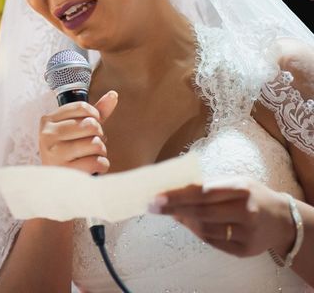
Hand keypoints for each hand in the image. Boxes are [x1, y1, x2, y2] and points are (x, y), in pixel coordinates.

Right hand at [38, 91, 117, 174]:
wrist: (57, 183)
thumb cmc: (70, 150)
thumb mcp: (78, 128)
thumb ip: (96, 111)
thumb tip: (113, 94)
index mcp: (48, 120)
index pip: (81, 107)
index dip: (95, 115)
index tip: (94, 124)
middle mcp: (47, 135)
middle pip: (90, 125)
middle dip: (99, 135)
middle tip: (93, 143)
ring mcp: (54, 153)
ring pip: (95, 144)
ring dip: (101, 151)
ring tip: (93, 155)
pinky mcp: (64, 171)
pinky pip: (96, 162)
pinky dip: (102, 165)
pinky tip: (95, 167)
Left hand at [149, 177, 295, 257]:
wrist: (282, 220)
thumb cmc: (251, 195)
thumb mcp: (235, 182)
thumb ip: (208, 184)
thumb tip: (173, 188)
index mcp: (242, 189)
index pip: (203, 193)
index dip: (178, 195)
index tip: (156, 196)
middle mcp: (246, 212)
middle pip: (201, 213)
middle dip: (173, 209)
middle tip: (152, 206)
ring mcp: (247, 234)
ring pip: (204, 230)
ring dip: (183, 220)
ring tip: (170, 212)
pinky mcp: (244, 251)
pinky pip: (212, 242)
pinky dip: (196, 231)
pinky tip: (187, 222)